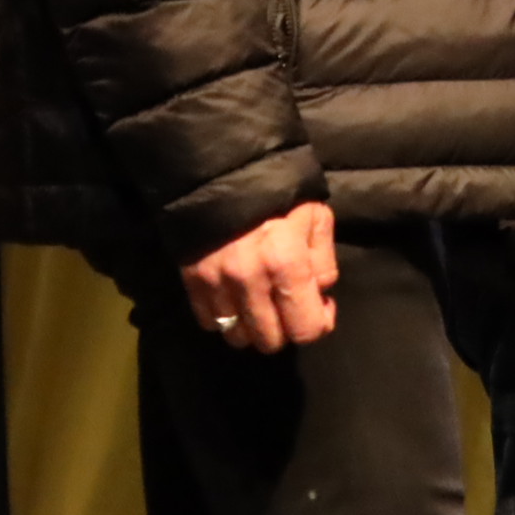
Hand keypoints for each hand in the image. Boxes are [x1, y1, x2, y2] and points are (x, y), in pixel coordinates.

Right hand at [180, 201, 336, 351]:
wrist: (222, 173)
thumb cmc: (279, 193)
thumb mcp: (316, 218)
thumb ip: (323, 261)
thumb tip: (320, 293)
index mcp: (286, 264)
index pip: (305, 328)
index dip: (318, 325)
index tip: (321, 308)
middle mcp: (249, 282)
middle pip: (270, 341)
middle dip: (287, 330)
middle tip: (292, 306)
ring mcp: (216, 286)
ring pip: (237, 338)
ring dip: (254, 328)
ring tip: (264, 304)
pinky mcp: (192, 284)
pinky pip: (209, 323)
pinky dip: (226, 319)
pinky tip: (238, 299)